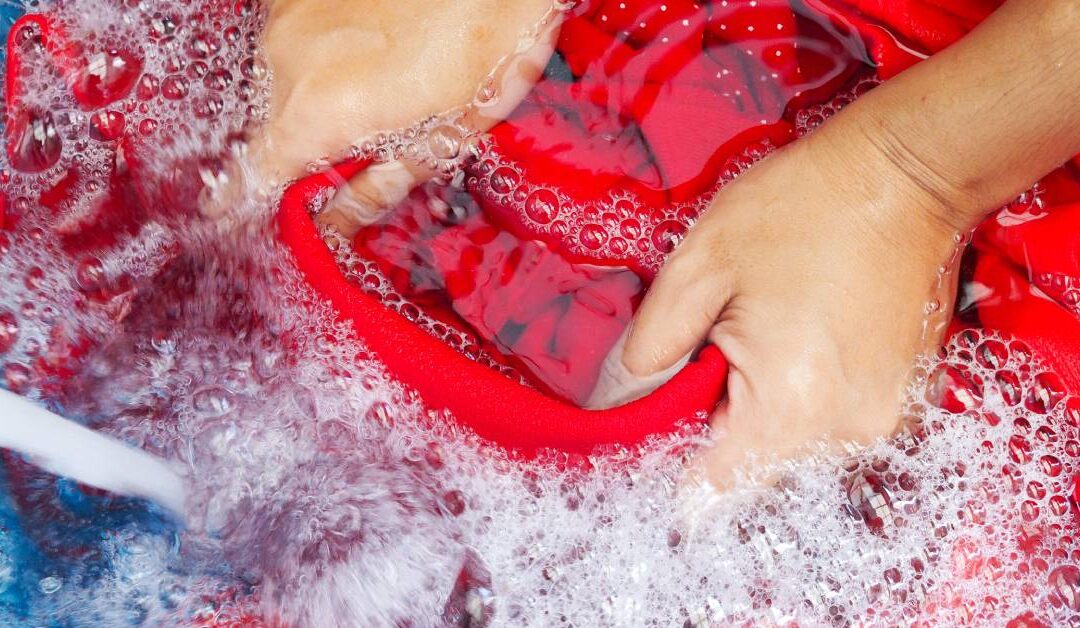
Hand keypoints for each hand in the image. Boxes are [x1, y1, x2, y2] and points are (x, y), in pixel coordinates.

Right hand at [204, 0, 557, 230]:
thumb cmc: (486, 51)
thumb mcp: (440, 140)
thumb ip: (375, 188)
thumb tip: (334, 226)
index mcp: (317, 112)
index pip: (254, 175)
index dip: (243, 202)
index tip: (230, 217)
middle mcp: (285, 59)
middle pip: (270, 127)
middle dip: (303, 146)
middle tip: (357, 142)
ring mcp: (286, 15)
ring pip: (279, 81)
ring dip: (311, 97)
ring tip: (376, 85)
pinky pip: (292, 41)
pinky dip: (317, 56)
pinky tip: (367, 49)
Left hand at [622, 124, 964, 487]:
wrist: (907, 173)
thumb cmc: (801, 208)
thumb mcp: (699, 264)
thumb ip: (651, 345)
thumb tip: (620, 398)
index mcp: (791, 405)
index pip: (714, 482)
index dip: (675, 451)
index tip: (664, 407)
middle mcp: (845, 429)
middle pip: (752, 461)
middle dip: (718, 414)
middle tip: (718, 339)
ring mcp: (883, 416)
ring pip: (790, 440)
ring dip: (762, 400)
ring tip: (768, 326)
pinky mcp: (903, 397)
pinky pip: (828, 417)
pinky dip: (802, 390)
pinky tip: (802, 331)